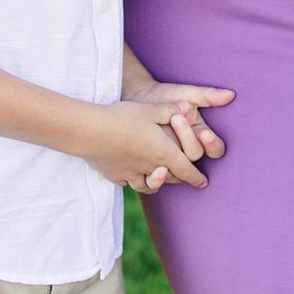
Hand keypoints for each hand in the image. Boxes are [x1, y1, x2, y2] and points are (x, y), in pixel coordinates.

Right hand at [85, 92, 225, 191]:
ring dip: (157, 183)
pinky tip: (131, 174)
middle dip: (179, 179)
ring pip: (149, 185)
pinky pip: (127, 182)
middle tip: (184, 178)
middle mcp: (150, 167)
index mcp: (164, 152)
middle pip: (170, 179)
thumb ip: (172, 110)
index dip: (196, 177)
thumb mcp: (152, 109)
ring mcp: (131, 174)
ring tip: (158, 179)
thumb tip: (188, 108)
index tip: (203, 182)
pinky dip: (133, 180)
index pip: (187, 170)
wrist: (90, 131)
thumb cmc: (124, 118)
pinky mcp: (114, 175)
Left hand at [124, 72, 232, 164]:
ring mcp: (170, 159)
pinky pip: (157, 178)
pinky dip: (155, 174)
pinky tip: (149, 159)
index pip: (215, 150)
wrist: (136, 97)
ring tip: (162, 135)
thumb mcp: (186, 94)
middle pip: (195, 156)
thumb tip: (231, 94)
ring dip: (172, 155)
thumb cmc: (163, 96)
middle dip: (187, 138)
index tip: (205, 133)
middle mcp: (187, 150)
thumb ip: (207, 96)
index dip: (212, 144)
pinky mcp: (152, 165)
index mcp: (200, 136)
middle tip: (177, 119)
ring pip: (178, 170)